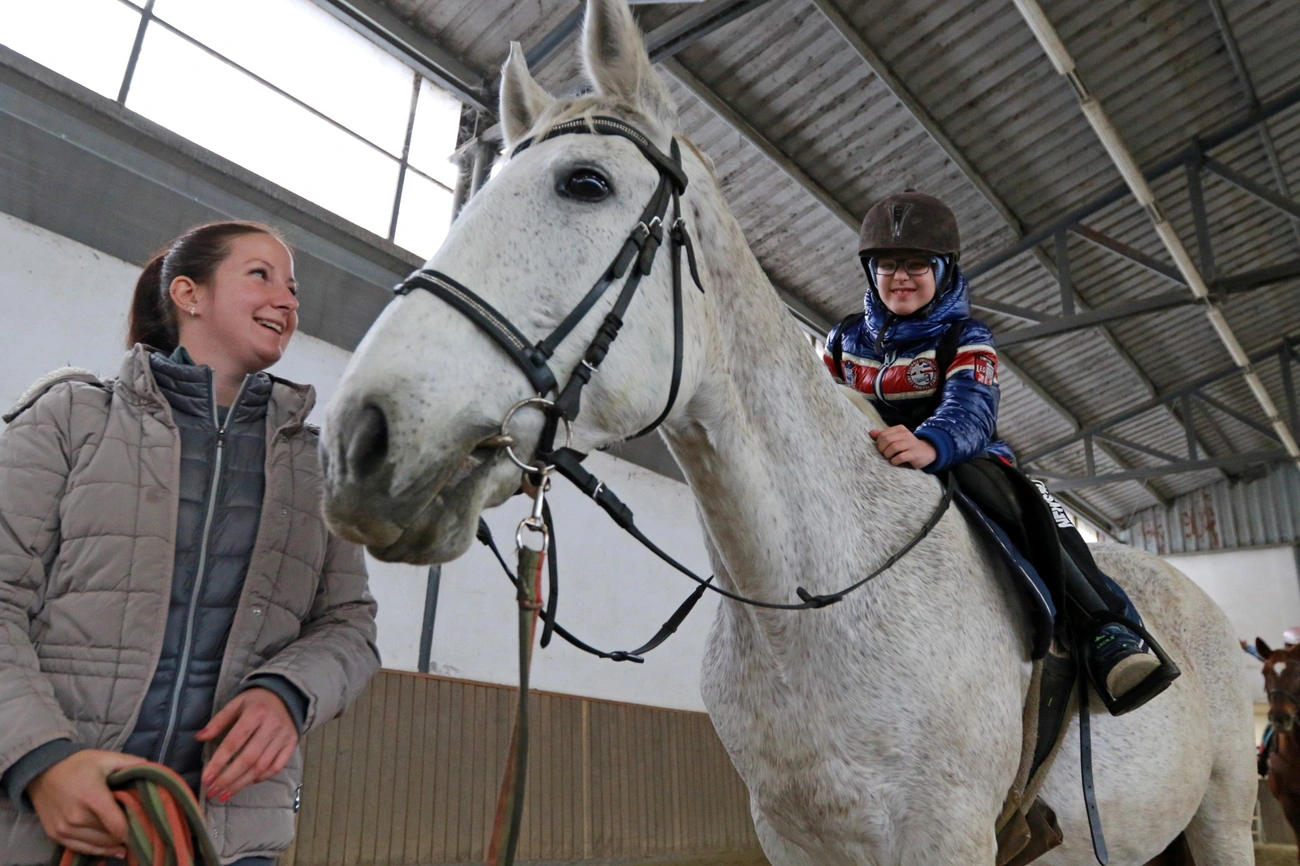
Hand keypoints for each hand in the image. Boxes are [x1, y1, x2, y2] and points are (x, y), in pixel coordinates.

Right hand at [29, 749, 147, 856]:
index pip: (118, 826)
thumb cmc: (79, 764)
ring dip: (113, 843)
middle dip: (126, 834)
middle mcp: (76, 817)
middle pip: (110, 837)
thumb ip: (133, 764)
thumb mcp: (107, 758)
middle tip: (138, 829)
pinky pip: (82, 849)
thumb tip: (156, 771)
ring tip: (128, 839)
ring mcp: (64, 829)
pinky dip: (99, 850)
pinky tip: (113, 848)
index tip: (146, 824)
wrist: (42, 772)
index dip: (134, 828)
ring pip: (98, 846)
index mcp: (92, 797)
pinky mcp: (56, 835)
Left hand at [197, 688, 298, 801]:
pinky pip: (276, 767)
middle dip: (228, 778)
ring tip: (225, 794)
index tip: (206, 778)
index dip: (219, 762)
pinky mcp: (292, 744)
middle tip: (213, 792)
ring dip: (242, 783)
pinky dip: (261, 778)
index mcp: (255, 713)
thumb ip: (218, 721)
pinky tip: (246, 783)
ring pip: (262, 766)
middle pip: (248, 758)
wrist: (286, 695)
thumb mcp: (235, 704)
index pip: (234, 742)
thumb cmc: (256, 702)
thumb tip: (199, 737)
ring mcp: (284, 736)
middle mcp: (272, 726)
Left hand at [870, 425, 936, 469]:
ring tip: (889, 458)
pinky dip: (895, 461)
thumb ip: (884, 436)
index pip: (883, 434)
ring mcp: (911, 444)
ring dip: (888, 454)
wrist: (927, 451)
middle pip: (887, 440)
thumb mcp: (897, 439)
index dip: (879, 443)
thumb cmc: (908, 446)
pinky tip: (895, 462)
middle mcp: (906, 434)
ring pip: (893, 447)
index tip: (881, 449)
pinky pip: (901, 457)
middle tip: (884, 454)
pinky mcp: (915, 454)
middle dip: (882, 449)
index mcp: (900, 429)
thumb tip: (871, 433)